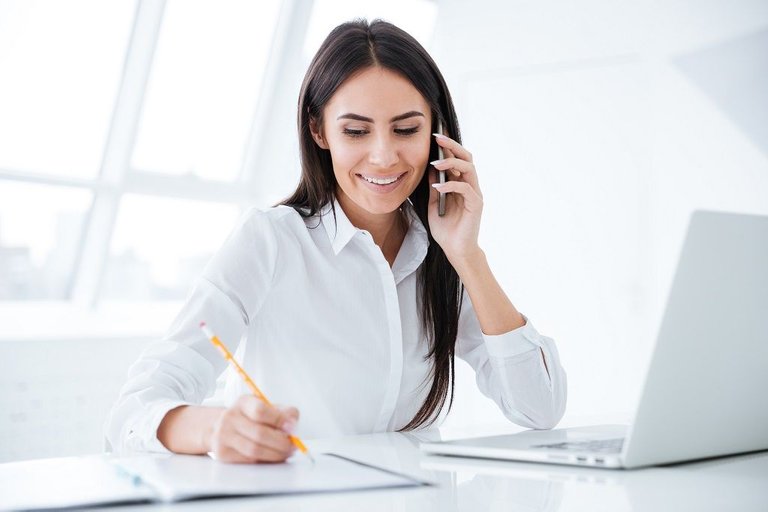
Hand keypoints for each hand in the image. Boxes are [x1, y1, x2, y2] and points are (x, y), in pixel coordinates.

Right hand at [209, 395, 298, 462]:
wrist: (222, 427)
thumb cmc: (250, 417)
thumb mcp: (267, 407)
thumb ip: (284, 413)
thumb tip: (293, 425)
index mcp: (244, 402)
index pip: (260, 411)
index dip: (279, 420)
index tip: (291, 427)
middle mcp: (230, 417)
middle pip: (259, 434)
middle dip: (281, 443)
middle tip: (293, 446)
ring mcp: (223, 436)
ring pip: (254, 450)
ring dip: (275, 454)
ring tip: (285, 453)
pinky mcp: (222, 453)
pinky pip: (248, 460)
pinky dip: (265, 460)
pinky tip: (272, 456)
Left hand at [428, 133, 483, 263]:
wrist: (455, 250)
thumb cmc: (446, 230)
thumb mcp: (434, 204)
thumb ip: (434, 187)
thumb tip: (430, 168)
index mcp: (461, 184)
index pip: (457, 159)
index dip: (447, 147)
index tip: (433, 136)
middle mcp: (470, 186)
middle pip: (466, 158)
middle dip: (452, 146)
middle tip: (437, 138)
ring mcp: (475, 194)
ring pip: (469, 168)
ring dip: (452, 163)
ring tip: (436, 163)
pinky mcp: (476, 204)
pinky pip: (465, 188)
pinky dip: (451, 185)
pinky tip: (437, 187)